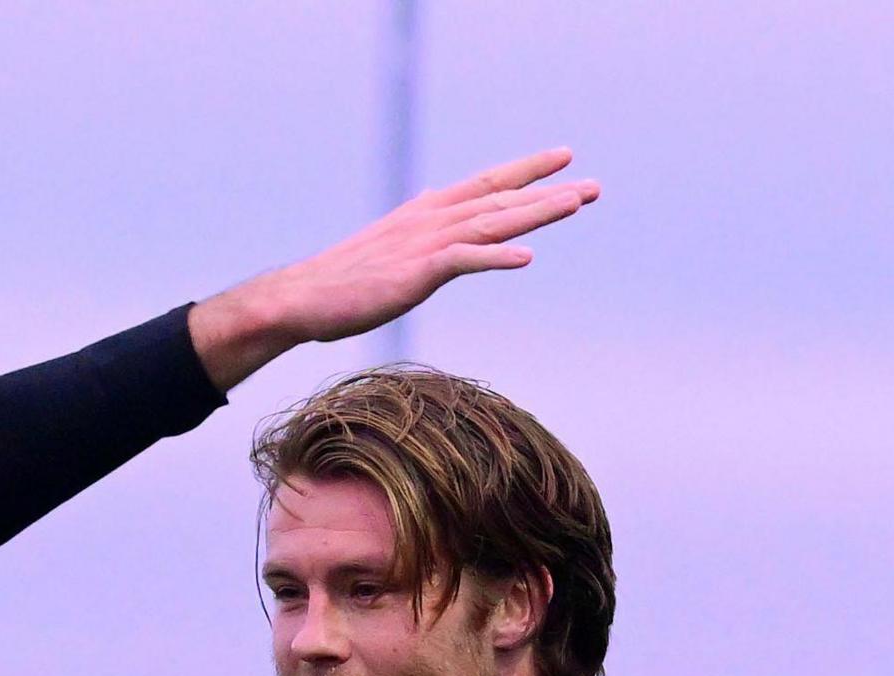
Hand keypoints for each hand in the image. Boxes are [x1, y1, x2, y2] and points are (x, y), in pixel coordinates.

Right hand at [186, 149, 597, 389]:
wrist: (300, 299)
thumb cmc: (341, 284)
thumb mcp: (389, 252)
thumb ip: (420, 240)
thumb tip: (438, 227)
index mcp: (425, 214)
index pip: (485, 184)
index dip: (526, 170)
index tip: (563, 159)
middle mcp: (430, 220)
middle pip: (500, 199)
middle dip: (549, 191)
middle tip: (593, 187)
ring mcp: (423, 244)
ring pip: (491, 222)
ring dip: (537, 211)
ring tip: (576, 203)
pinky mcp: (414, 272)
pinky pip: (463, 260)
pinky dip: (496, 256)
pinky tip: (526, 256)